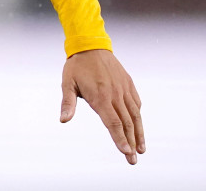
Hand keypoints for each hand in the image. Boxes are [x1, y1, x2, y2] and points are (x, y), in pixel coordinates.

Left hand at [60, 48, 144, 164]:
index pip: (113, 122)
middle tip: (133, 160)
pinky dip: (138, 117)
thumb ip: (67, 102)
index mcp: (101, 96)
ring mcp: (124, 89)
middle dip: (130, 143)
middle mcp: (115, 94)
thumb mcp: (67, 83)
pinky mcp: (128, 84)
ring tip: (141, 149)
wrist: (91, 45)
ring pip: (135, 115)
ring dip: (139, 134)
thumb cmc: (77, 66)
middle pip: (126, 123)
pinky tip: (138, 127)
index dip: (119, 138)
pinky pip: (136, 103)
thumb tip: (63, 119)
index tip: (125, 152)